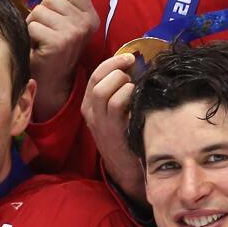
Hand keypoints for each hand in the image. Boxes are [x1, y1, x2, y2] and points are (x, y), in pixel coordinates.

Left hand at [27, 0, 98, 121]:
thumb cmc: (54, 47)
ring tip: (42, 40)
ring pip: (39, 11)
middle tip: (48, 33)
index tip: (59, 22)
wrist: (52, 80)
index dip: (58, 3)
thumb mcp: (67, 23)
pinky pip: (33, 26)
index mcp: (92, 17)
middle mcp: (87, 23)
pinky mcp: (59, 41)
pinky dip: (30, 37)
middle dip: (42, 14)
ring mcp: (74, 32)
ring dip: (34, 25)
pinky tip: (39, 48)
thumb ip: (65, 4)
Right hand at [81, 54, 146, 204]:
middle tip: (133, 66)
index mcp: (90, 106)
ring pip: (103, 90)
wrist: (125, 169)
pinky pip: (117, 104)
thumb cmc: (125, 136)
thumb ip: (118, 93)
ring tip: (134, 85)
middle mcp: (91, 112)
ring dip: (122, 81)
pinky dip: (128, 95)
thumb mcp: (114, 115)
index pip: (95, 76)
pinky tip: (137, 97)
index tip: (128, 58)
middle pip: (97, 79)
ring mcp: (101, 122)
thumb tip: (134, 68)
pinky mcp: (113, 130)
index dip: (111, 63)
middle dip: (116, 67)